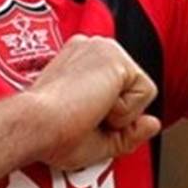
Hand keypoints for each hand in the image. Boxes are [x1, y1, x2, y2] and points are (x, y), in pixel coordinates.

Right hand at [27, 35, 160, 170]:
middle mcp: (93, 48)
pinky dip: (125, 111)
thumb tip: (154, 123)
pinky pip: (146, 93)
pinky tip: (96, 105)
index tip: (78, 118)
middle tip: (83, 118)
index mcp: (80, 59)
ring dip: (120, 114)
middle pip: (132, 88)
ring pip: (141, 91)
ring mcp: (105, 49)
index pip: (117, 88)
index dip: (109, 116)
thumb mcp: (96, 139)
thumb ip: (128, 132)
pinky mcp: (116, 58)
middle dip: (117, 115)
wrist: (33, 125)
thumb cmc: (50, 135)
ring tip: (88, 111)